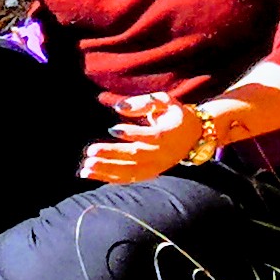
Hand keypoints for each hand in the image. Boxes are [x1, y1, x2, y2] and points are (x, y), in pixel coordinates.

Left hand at [77, 88, 202, 184]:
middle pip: (136, 155)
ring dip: (107, 170)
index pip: (150, 136)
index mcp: (168, 133)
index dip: (132, 133)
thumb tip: (119, 107)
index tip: (112, 129)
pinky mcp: (150, 173)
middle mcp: (162, 152)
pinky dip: (109, 178)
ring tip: (85, 168)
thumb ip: (144, 102)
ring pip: (131, 171)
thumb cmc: (173, 114)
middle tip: (90, 151)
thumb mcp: (164, 101)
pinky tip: (90, 175)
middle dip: (112, 154)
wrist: (193, 136)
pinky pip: (129, 178)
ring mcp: (157, 166)